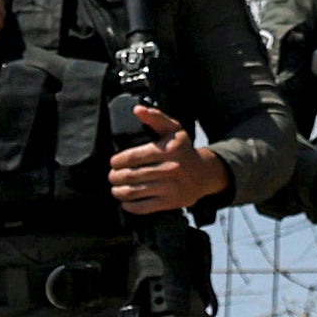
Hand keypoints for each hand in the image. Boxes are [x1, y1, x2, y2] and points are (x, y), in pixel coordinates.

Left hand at [103, 103, 227, 216]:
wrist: (204, 174)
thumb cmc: (183, 150)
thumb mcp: (173, 130)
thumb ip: (155, 118)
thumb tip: (137, 109)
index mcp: (168, 150)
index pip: (131, 157)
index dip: (117, 161)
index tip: (114, 163)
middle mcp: (170, 168)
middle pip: (129, 176)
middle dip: (114, 177)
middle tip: (112, 176)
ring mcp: (170, 187)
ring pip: (132, 192)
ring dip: (118, 191)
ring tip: (116, 188)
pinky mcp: (170, 203)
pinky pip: (142, 207)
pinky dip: (129, 205)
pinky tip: (126, 201)